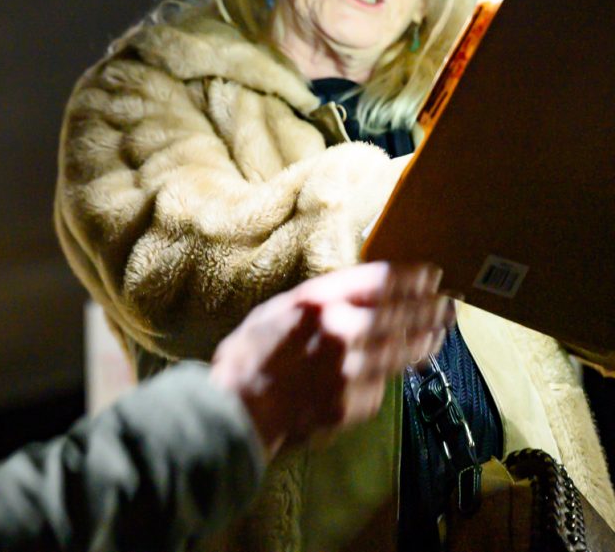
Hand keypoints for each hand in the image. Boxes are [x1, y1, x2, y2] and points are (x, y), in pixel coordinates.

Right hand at [208, 261, 450, 458]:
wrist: (239, 411)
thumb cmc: (250, 357)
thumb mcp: (276, 311)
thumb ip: (317, 302)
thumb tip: (354, 295)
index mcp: (318, 303)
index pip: (380, 282)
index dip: (411, 278)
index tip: (430, 275)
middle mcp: (341, 331)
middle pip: (402, 314)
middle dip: (430, 308)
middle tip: (447, 304)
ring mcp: (352, 369)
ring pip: (403, 350)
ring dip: (426, 339)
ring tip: (438, 332)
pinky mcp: (357, 401)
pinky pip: (382, 383)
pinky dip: (391, 374)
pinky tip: (399, 367)